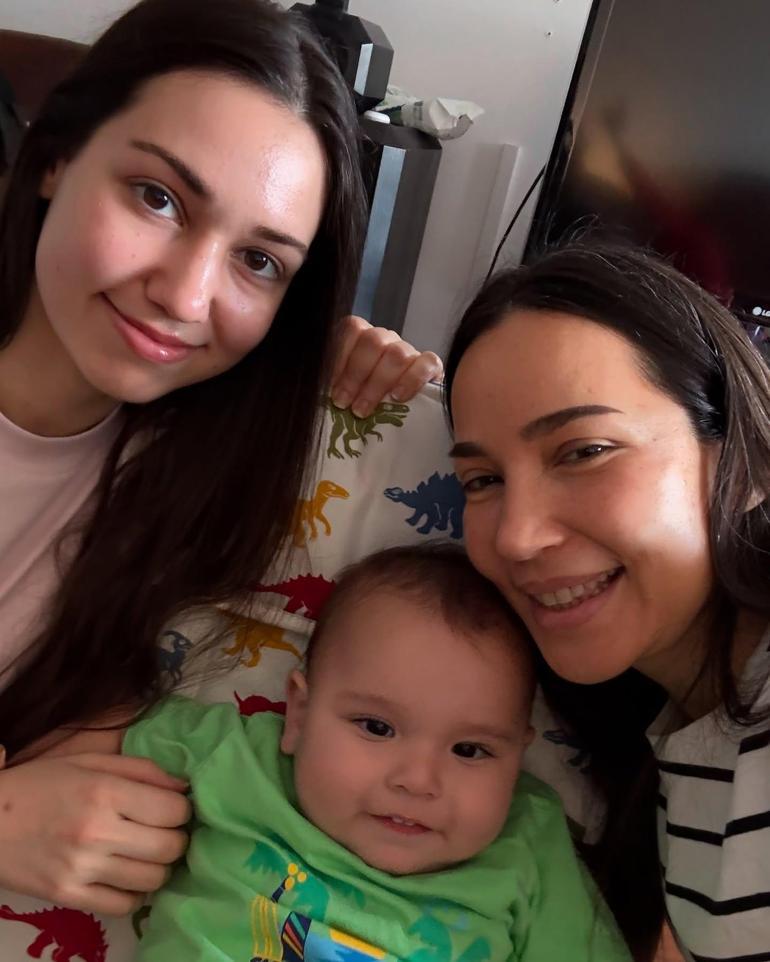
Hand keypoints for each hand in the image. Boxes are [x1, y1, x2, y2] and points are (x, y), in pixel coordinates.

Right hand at [0, 752, 189, 914]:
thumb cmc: (41, 784)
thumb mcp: (90, 761)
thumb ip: (141, 770)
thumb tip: (184, 788)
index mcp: (104, 792)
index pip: (173, 810)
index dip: (183, 809)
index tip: (174, 807)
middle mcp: (96, 832)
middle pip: (169, 847)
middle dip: (177, 838)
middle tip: (166, 831)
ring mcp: (82, 869)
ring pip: (152, 880)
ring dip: (160, 866)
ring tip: (148, 852)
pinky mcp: (68, 896)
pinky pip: (123, 906)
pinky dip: (135, 893)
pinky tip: (128, 874)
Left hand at [331, 315, 442, 417]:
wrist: (403, 415)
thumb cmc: (364, 402)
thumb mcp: (343, 391)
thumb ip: (333, 384)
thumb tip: (318, 389)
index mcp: (362, 337)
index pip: (351, 329)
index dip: (339, 356)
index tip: (329, 387)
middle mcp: (385, 339)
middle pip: (373, 341)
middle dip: (355, 375)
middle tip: (343, 403)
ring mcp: (409, 351)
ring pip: (397, 354)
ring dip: (377, 384)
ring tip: (363, 410)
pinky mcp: (431, 366)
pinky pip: (426, 363)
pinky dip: (411, 380)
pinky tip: (397, 398)